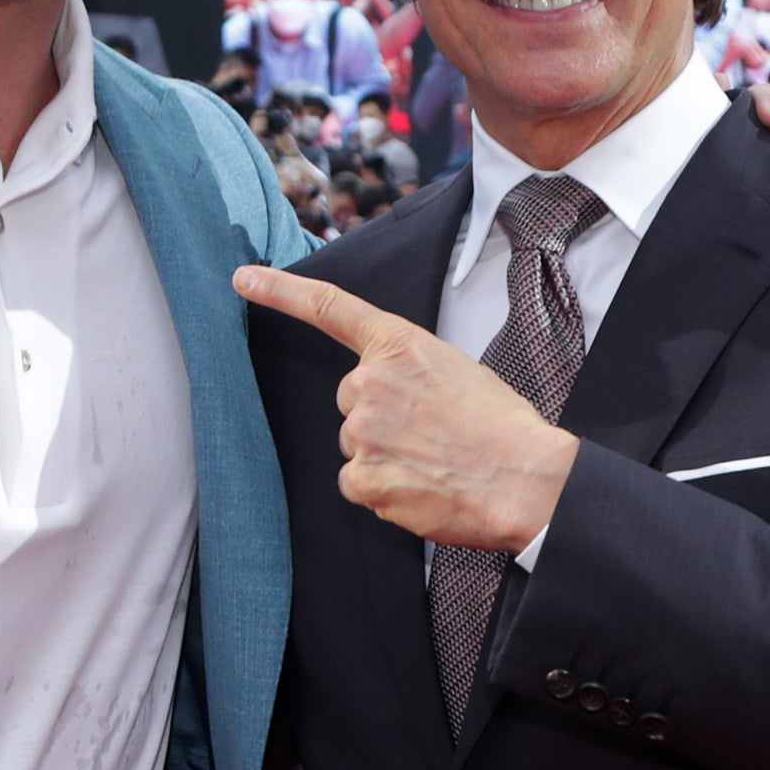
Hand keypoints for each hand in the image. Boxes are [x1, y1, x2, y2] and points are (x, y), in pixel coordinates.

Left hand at [233, 265, 576, 552]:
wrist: (526, 480)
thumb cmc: (502, 427)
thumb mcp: (456, 370)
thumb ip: (408, 371)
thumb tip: (393, 397)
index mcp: (398, 345)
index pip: (328, 309)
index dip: (280, 292)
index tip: (243, 279)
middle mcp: (369, 382)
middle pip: (351, 400)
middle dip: (381, 417)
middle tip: (431, 432)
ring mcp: (362, 431)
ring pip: (356, 443)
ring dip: (384, 455)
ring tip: (434, 461)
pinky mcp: (361, 478)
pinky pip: (357, 482)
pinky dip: (384, 489)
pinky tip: (421, 488)